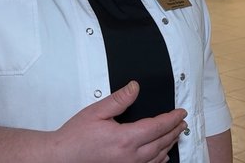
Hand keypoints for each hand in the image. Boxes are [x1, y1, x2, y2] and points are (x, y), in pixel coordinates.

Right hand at [54, 81, 186, 162]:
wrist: (62, 158)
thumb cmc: (75, 138)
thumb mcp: (96, 112)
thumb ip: (118, 100)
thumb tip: (134, 88)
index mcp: (126, 138)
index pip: (158, 126)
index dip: (172, 118)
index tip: (180, 113)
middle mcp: (131, 156)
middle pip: (162, 142)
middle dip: (174, 130)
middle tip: (181, 122)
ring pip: (158, 157)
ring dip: (170, 144)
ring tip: (175, 134)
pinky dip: (160, 159)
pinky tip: (161, 154)